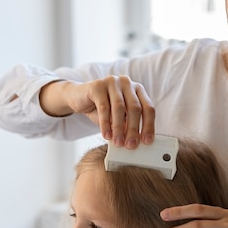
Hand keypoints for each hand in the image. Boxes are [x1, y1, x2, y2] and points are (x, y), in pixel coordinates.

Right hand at [40, 76, 154, 148]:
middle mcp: (127, 83)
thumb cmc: (102, 109)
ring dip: (119, 128)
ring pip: (119, 108)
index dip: (149, 125)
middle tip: (131, 145)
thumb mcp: (118, 118)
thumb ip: (127, 125)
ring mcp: (112, 82)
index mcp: (137, 90)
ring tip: (118, 142)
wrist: (78, 98)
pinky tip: (106, 135)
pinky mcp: (97, 85)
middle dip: (134, 129)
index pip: (148, 108)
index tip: (146, 141)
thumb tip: (135, 141)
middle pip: (135, 108)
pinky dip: (105, 123)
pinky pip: (104, 107)